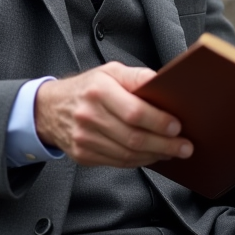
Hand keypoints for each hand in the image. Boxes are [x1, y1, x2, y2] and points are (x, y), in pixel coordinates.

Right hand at [35, 62, 193, 167]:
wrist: (49, 108)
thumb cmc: (86, 88)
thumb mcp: (110, 72)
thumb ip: (137, 77)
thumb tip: (164, 85)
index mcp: (98, 90)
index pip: (135, 112)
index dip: (159, 122)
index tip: (178, 127)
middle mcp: (89, 115)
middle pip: (134, 137)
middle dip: (165, 144)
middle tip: (185, 147)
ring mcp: (84, 138)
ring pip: (128, 154)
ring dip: (155, 155)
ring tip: (172, 152)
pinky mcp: (83, 155)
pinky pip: (118, 162)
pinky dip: (139, 161)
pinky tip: (151, 155)